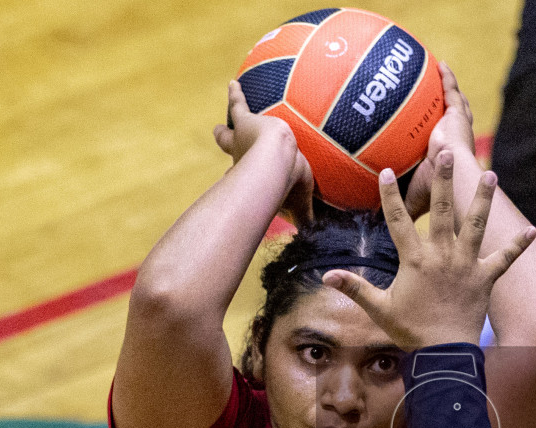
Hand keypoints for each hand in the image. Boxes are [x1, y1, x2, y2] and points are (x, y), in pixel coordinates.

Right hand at [213, 80, 313, 224]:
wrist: (276, 164)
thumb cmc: (286, 184)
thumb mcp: (298, 202)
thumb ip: (305, 217)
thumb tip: (316, 237)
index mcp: (251, 171)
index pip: (242, 171)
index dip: (237, 173)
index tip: (230, 174)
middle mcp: (241, 154)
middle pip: (230, 143)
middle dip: (225, 138)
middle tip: (219, 132)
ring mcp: (243, 136)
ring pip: (236, 120)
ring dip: (234, 107)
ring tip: (232, 92)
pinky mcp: (246, 120)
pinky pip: (237, 103)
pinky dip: (235, 93)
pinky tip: (233, 82)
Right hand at [323, 151, 535, 350]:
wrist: (444, 355)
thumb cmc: (411, 332)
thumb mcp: (379, 308)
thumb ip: (355, 288)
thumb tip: (327, 277)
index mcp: (415, 261)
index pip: (398, 221)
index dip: (389, 196)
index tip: (385, 171)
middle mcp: (442, 256)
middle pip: (442, 211)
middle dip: (444, 180)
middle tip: (447, 153)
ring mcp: (466, 266)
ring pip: (477, 226)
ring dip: (484, 199)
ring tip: (491, 174)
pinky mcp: (485, 279)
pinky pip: (505, 260)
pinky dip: (518, 246)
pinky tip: (532, 230)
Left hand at [405, 62, 474, 218]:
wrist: (451, 185)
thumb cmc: (433, 196)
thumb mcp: (407, 200)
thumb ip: (390, 206)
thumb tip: (367, 222)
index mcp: (446, 161)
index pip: (442, 147)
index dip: (438, 138)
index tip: (430, 133)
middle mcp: (455, 143)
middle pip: (452, 121)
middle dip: (447, 109)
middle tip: (438, 97)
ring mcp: (457, 128)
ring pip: (455, 104)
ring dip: (448, 89)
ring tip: (440, 72)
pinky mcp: (457, 118)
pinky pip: (451, 93)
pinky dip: (447, 79)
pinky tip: (440, 65)